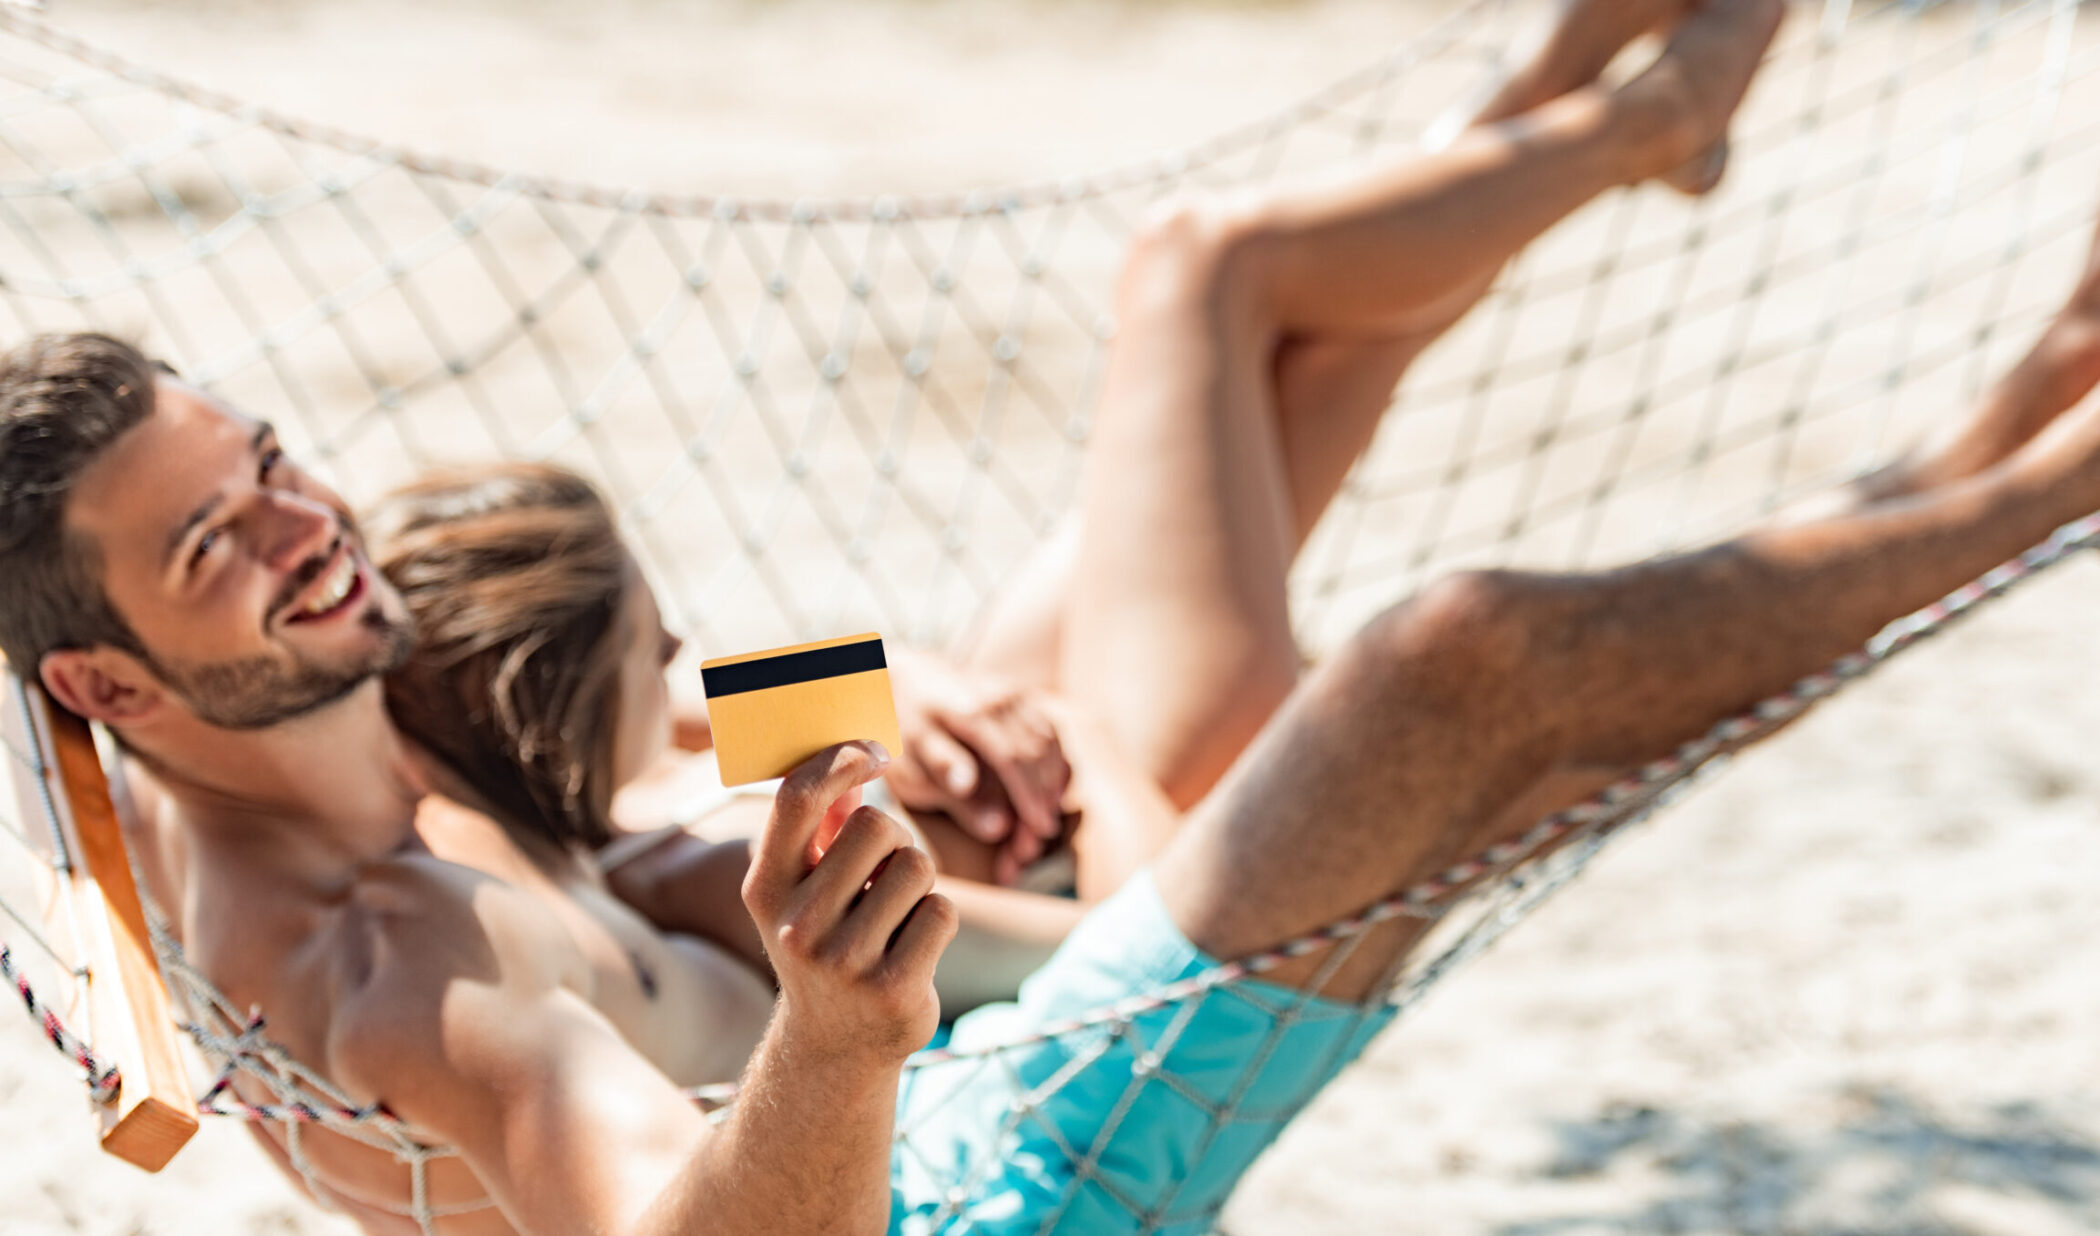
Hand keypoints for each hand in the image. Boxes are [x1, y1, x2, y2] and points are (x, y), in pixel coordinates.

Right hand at [742, 742, 956, 1067]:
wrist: (833, 1047)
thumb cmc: (824, 945)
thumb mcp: (805, 891)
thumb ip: (824, 827)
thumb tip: (855, 759)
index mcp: (764, 889)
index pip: (797, 798)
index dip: (840, 760)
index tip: (875, 753)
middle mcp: (795, 927)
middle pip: (877, 825)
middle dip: (895, 842)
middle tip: (884, 875)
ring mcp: (843, 963)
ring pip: (917, 867)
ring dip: (918, 885)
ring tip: (893, 919)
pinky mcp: (893, 989)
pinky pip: (941, 911)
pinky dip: (936, 921)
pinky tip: (910, 950)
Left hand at [884, 646, 1071, 883]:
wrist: (902, 675)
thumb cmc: (901, 722)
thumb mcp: (909, 752)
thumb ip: (949, 780)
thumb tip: (993, 823)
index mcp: (971, 711)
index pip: (1015, 757)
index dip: (1030, 798)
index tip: (1036, 831)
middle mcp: (1001, 697)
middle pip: (1039, 755)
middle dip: (1042, 802)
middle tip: (1032, 844)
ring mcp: (1015, 694)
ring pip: (1051, 745)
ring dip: (1051, 788)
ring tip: (1038, 826)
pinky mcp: (1023, 698)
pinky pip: (1052, 734)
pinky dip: (1055, 768)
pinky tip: (1047, 796)